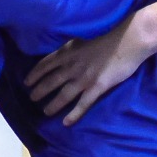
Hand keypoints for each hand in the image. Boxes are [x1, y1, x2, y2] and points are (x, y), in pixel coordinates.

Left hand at [25, 17, 150, 124]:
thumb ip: (72, 48)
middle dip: (39, 91)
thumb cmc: (109, 34)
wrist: (129, 39)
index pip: (45, 64)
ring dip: (52, 104)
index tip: (27, 81)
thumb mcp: (83, 37)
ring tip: (45, 111)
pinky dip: (73, 114)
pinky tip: (66, 122)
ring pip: (63, 95)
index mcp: (68, 51)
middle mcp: (72, 65)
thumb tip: (63, 54)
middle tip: (31, 98)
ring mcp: (84, 77)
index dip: (34, 74)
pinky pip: (82, 104)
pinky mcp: (98, 87)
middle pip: (50, 81)